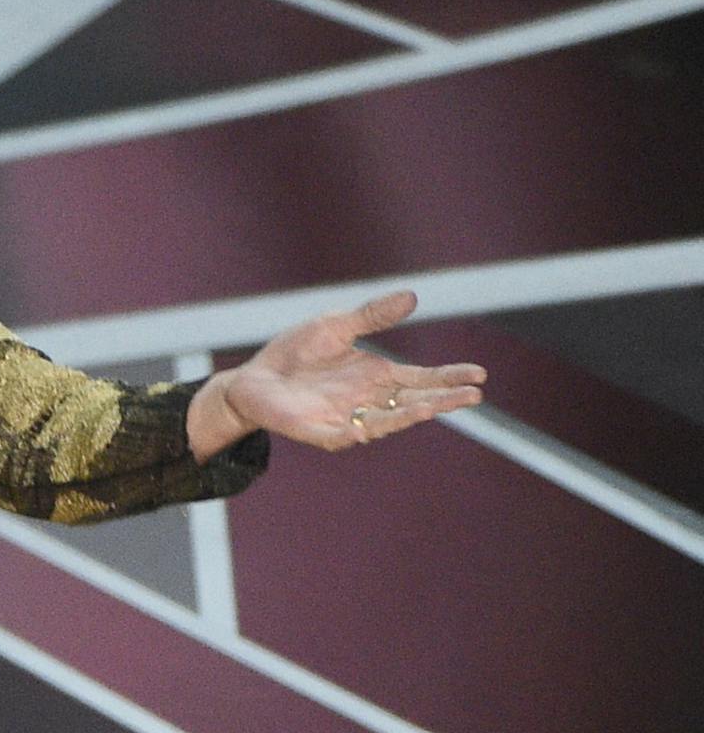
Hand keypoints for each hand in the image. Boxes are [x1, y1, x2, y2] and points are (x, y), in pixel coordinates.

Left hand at [191, 290, 485, 457]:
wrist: (253, 379)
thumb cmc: (294, 354)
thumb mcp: (336, 327)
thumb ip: (372, 316)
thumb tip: (412, 298)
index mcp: (376, 376)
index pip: (421, 378)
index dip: (449, 377)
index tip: (479, 374)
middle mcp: (368, 400)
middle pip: (414, 402)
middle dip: (443, 399)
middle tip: (475, 394)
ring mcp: (348, 418)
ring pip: (389, 420)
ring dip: (414, 414)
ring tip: (438, 406)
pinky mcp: (323, 432)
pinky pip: (352, 433)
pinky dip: (371, 429)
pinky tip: (388, 424)